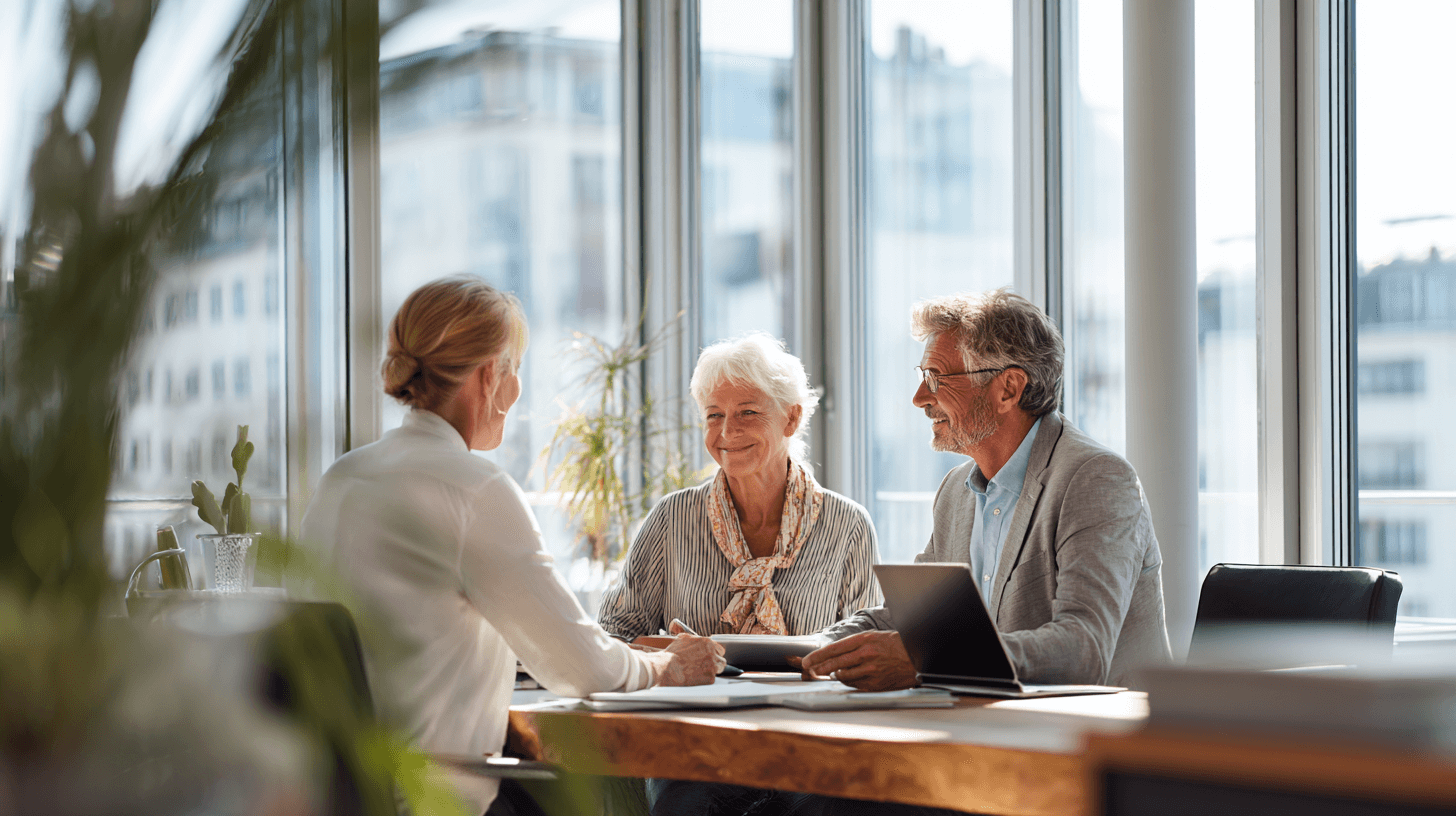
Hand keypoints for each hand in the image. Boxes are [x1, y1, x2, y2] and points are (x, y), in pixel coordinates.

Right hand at [650, 628, 723, 685]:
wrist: (666, 668)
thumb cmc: (671, 655)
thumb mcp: (682, 639)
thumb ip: (694, 639)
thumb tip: (696, 639)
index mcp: (706, 642)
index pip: (719, 648)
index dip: (714, 654)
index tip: (710, 658)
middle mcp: (712, 652)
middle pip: (721, 659)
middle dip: (715, 663)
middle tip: (706, 667)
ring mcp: (712, 665)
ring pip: (719, 669)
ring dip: (712, 671)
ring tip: (701, 673)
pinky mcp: (710, 677)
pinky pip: (712, 679)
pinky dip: (705, 680)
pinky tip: (696, 678)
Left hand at [798, 631, 918, 691]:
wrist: (918, 657)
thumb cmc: (897, 645)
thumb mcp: (875, 636)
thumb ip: (855, 644)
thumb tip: (835, 652)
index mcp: (865, 640)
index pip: (833, 648)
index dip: (817, 656)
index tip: (807, 660)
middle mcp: (866, 655)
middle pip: (834, 663)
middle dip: (819, 668)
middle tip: (810, 670)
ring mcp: (871, 671)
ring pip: (843, 676)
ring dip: (835, 675)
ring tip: (833, 673)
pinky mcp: (875, 684)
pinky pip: (854, 685)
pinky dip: (849, 682)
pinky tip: (849, 678)